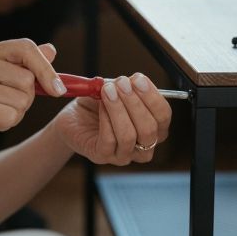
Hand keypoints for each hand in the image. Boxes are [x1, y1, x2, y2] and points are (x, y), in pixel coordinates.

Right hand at [0, 39, 64, 160]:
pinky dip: (4, 125)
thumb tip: (51, 50)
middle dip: (25, 101)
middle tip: (2, 106)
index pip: (26, 47)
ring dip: (14, 115)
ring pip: (22, 101)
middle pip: (29, 80)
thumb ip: (21, 66)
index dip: (47, 69)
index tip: (59, 90)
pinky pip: (10, 117)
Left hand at [52, 73, 171, 165]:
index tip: (138, 79)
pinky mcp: (103, 156)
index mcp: (154, 128)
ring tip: (107, 91)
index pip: (163, 116)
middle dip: (135, 102)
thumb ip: (126, 87)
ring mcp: (123, 154)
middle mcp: (143, 146)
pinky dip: (105, 119)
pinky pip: (109, 140)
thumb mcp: (115, 91)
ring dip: (118, 109)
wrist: (73, 118)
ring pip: (129, 136)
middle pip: (150, 128)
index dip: (153, 97)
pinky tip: (101, 106)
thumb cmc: (97, 105)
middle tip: (121, 83)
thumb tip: (131, 81)